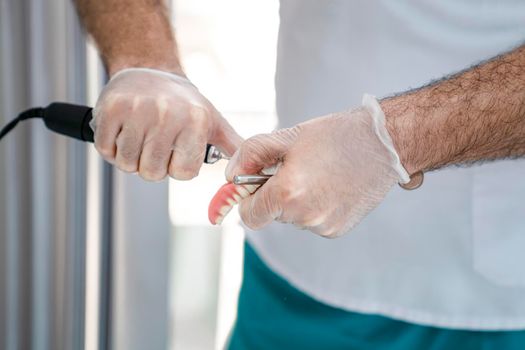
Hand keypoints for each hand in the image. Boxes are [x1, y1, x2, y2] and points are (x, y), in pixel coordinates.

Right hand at [91, 68, 241, 180]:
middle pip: (152, 173)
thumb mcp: (214, 122)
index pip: (182, 174)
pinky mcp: (112, 108)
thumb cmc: (184, 104)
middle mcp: (168, 114)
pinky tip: (123, 129)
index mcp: (196, 120)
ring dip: (131, 156)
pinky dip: (110, 146)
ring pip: (127, 164)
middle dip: (152, 165)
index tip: (176, 150)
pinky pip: (105, 149)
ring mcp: (138, 110)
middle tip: (155, 143)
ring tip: (140, 135)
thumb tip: (255, 173)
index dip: (176, 168)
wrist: (150, 71)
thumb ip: (233, 148)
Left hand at [224, 95, 409, 237]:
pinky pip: (313, 221)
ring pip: (293, 218)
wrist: (383, 144)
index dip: (248, 200)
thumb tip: (232, 177)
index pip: (249, 216)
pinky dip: (315, 207)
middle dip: (275, 195)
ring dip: (296, 201)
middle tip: (295, 169)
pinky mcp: (338, 229)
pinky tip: (331, 186)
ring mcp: (323, 226)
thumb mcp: (287, 137)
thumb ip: (250, 155)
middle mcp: (304, 216)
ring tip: (317, 175)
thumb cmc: (335, 136)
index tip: (257, 184)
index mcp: (287, 193)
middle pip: (272, 215)